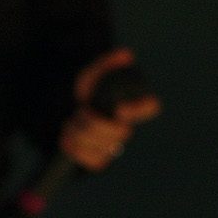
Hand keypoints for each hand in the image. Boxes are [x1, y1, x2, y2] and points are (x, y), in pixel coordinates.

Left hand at [58, 47, 161, 172]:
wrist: (70, 106)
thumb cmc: (89, 87)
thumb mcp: (95, 72)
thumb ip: (108, 63)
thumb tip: (125, 54)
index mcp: (133, 102)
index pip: (150, 107)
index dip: (138, 110)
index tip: (119, 108)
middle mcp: (127, 125)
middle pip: (122, 132)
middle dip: (97, 123)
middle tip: (82, 111)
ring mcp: (115, 144)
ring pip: (106, 148)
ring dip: (83, 135)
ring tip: (71, 123)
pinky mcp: (100, 158)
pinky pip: (95, 162)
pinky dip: (78, 150)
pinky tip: (67, 138)